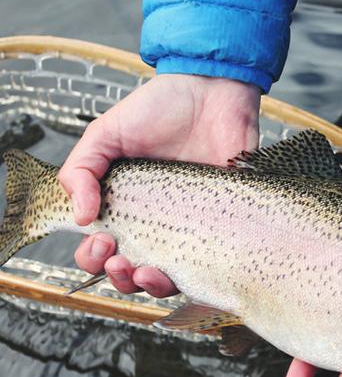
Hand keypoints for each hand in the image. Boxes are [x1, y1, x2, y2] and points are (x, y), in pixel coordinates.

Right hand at [59, 74, 260, 295]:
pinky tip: (183, 270)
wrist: (214, 91)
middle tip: (119, 258)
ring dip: (151, 285)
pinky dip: (196, 278)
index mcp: (124, 206)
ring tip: (145, 271)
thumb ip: (82, 170)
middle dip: (118, 277)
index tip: (101, 240)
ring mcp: (192, 227)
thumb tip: (81, 218)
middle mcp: (156, 223)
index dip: (93, 259)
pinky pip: (212, 265)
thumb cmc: (160, 109)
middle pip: (131, 273)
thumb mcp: (106, 133)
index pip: (101, 251)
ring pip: (169, 278)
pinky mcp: (225, 225)